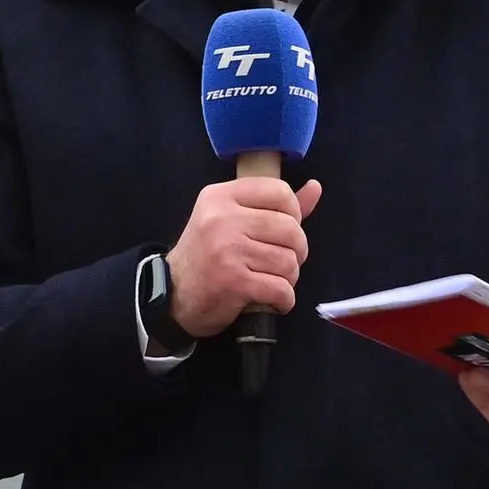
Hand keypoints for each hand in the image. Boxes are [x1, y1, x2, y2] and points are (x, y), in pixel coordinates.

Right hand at [166, 176, 324, 334]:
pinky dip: (284, 300)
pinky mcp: (233, 282)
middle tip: (281, 263)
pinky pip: (281, 289)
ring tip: (272, 281)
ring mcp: (227, 250)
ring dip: (288, 279)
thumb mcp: (231, 221)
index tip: (283, 232)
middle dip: (296, 252)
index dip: (294, 214)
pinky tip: (272, 300)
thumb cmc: (207, 256)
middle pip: (290, 229)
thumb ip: (273, 206)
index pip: (280, 192)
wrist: (172, 296)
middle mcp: (222, 218)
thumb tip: (315, 187)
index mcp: (221, 196)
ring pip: (289, 262)